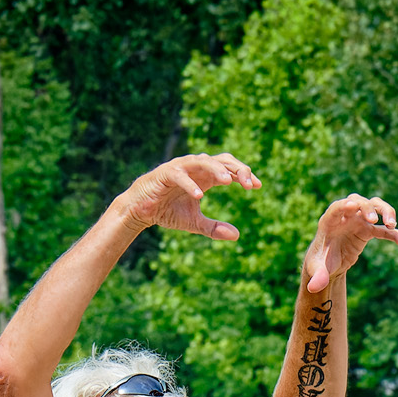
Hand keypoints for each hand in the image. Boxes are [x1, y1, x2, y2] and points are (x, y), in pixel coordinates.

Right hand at [121, 153, 260, 241]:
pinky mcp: (165, 173)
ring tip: (229, 181)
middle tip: (249, 183)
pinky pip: (180, 175)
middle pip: (221, 160)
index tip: (257, 186)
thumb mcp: (194, 223)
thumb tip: (238, 235)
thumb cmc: (167, 212)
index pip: (229, 170)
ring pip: (202, 162)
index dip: (244, 175)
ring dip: (216, 170)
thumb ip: (214, 228)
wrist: (140, 211)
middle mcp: (195, 168)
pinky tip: (200, 196)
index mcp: (205, 177)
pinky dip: (190, 184)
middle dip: (236, 169)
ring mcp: (180, 168)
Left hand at [303, 194, 397, 294]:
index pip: (337, 208)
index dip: (344, 205)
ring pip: (374, 207)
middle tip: (374, 220)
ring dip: (385, 211)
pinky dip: (394, 234)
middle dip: (366, 208)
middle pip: (358, 201)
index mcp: (330, 221)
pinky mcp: (368, 230)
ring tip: (392, 225)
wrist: (328, 264)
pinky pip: (384, 229)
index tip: (352, 205)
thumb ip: (317, 276)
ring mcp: (358, 221)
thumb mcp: (317, 270)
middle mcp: (345, 216)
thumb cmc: (320, 263)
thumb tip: (314, 288)